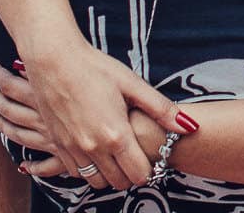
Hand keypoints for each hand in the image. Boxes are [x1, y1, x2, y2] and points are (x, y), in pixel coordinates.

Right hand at [0, 42, 183, 189]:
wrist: (53, 60)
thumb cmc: (95, 68)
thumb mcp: (132, 83)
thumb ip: (161, 109)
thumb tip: (189, 127)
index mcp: (116, 135)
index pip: (139, 174)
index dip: (151, 168)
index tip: (153, 155)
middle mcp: (93, 148)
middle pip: (120, 183)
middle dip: (132, 173)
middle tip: (138, 154)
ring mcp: (73, 149)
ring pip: (97, 181)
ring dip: (110, 174)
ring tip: (118, 153)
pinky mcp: (57, 145)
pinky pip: (76, 172)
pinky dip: (89, 168)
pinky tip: (97, 149)